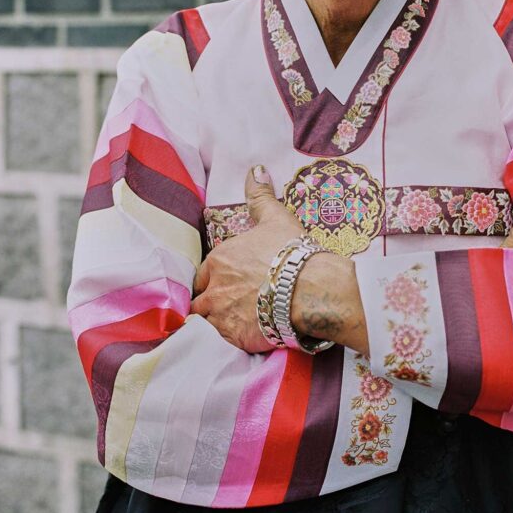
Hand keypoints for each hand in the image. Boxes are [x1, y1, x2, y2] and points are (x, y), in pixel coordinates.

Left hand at [191, 164, 304, 352]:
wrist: (312, 288)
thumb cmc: (294, 252)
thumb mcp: (276, 219)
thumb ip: (260, 196)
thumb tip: (255, 169)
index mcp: (220, 259)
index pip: (204, 274)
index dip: (215, 280)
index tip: (229, 284)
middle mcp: (215, 287)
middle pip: (200, 300)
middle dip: (211, 304)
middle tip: (231, 307)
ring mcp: (223, 315)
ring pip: (206, 323)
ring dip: (215, 324)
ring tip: (234, 325)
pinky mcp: (235, 338)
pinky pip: (221, 344)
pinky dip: (229, 342)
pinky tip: (243, 339)